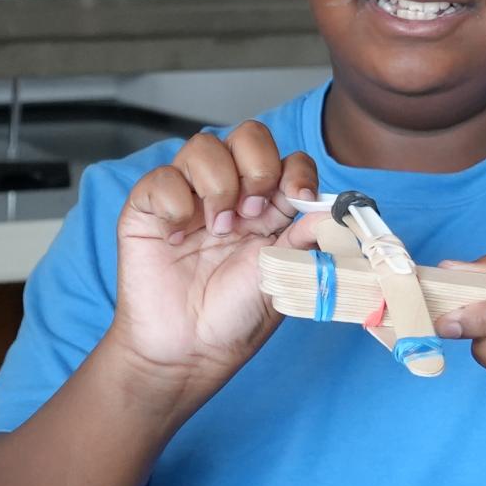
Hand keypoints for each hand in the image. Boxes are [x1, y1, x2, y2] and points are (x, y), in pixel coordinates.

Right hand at [108, 121, 320, 394]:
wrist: (190, 349)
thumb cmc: (236, 316)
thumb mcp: (285, 273)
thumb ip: (309, 237)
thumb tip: (336, 212)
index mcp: (269, 207)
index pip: (288, 159)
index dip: (297, 171)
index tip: (298, 201)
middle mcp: (230, 194)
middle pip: (248, 136)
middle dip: (256, 168)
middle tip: (251, 215)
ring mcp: (188, 197)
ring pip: (204, 145)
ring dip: (217, 185)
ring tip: (216, 228)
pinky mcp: (149, 208)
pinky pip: (161, 177)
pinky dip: (175, 202)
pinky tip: (178, 236)